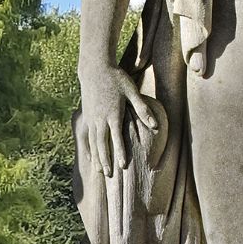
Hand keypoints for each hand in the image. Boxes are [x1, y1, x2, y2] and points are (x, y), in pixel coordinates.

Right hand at [80, 61, 159, 175]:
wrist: (94, 68)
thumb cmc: (117, 78)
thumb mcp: (132, 91)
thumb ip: (142, 109)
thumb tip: (156, 125)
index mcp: (113, 113)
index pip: (116, 137)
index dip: (119, 152)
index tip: (123, 166)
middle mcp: (100, 118)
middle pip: (102, 144)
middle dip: (106, 160)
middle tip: (109, 176)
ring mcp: (91, 118)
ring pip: (93, 142)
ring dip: (96, 158)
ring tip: (100, 172)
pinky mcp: (86, 116)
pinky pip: (87, 136)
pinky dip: (89, 148)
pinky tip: (91, 158)